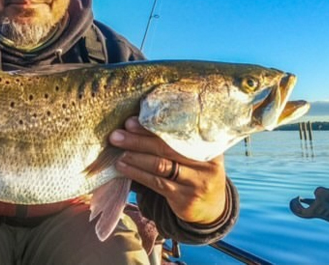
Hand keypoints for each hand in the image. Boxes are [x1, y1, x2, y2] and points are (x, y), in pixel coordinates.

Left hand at [109, 117, 226, 224]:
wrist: (212, 207)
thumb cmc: (194, 171)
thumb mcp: (193, 153)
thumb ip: (174, 139)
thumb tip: (136, 122)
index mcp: (207, 143)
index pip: (176, 131)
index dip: (151, 126)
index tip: (130, 122)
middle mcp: (206, 162)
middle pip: (166, 148)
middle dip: (138, 141)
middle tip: (116, 136)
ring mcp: (197, 181)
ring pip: (160, 166)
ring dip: (135, 158)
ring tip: (118, 152)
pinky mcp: (185, 199)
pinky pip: (157, 183)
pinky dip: (137, 174)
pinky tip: (124, 168)